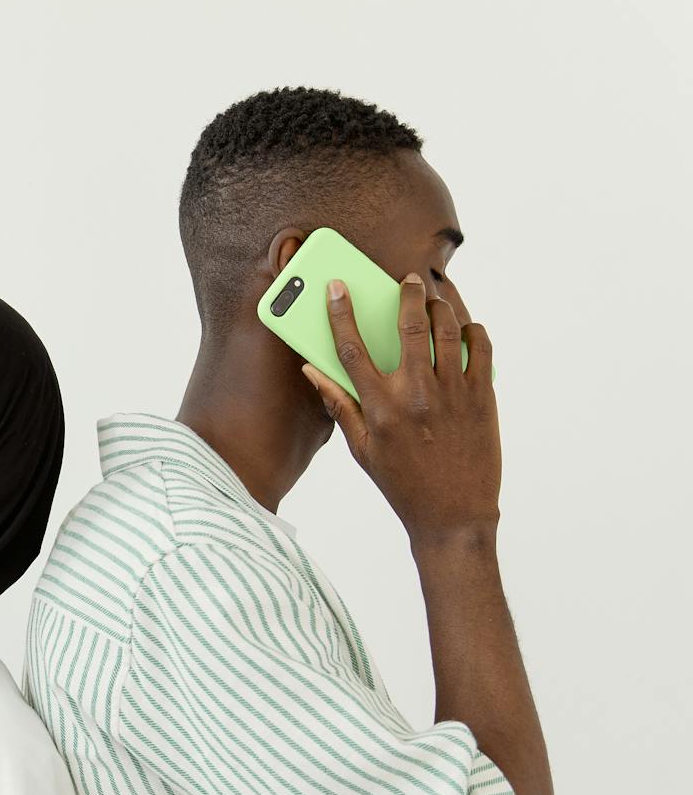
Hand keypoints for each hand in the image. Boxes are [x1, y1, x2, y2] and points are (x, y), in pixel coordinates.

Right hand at [301, 274, 501, 546]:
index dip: (341, 313)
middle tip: (408, 279)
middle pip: (408, 324)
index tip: (337, 287)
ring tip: (436, 299)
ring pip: (448, 328)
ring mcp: (453, 392)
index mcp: (379, 408)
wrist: (453, 515)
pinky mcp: (483, 396)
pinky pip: (481, 346)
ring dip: (441, 305)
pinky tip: (465, 328)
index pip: (351, 348)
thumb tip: (312, 370)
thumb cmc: (402, 484)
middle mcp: (415, 394)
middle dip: (406, 293)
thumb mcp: (362, 450)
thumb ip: (339, 405)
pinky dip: (473, 330)